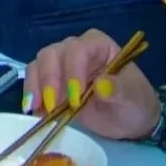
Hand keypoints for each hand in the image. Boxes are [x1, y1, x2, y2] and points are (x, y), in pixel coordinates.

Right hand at [23, 31, 159, 140]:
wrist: (128, 120)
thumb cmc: (134, 104)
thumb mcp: (133, 99)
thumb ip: (119, 90)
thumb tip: (101, 85)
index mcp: (98, 45)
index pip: (79, 50)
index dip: (73, 71)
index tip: (74, 99)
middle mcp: (76, 49)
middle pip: (52, 54)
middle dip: (49, 80)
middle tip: (53, 106)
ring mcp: (60, 64)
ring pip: (38, 65)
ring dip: (36, 87)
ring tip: (40, 110)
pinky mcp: (50, 81)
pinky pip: (34, 80)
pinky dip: (31, 95)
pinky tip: (34, 111)